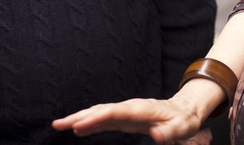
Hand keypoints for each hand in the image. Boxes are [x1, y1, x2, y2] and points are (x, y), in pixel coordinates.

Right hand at [52, 95, 203, 143]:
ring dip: (80, 119)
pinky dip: (90, 123)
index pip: (114, 113)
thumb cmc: (183, 120)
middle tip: (58, 124)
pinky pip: (104, 119)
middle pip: (100, 110)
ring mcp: (126, 112)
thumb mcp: (181, 128)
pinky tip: (79, 129)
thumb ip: (169, 132)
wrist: (185, 109)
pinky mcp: (125, 118)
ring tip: (61, 125)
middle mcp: (129, 108)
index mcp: (140, 109)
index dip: (96, 118)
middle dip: (79, 116)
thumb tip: (156, 137)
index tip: (79, 124)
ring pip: (99, 113)